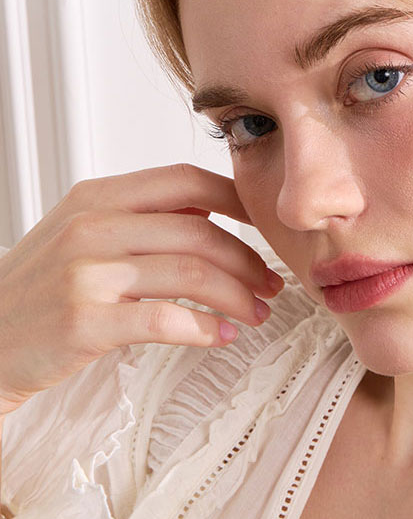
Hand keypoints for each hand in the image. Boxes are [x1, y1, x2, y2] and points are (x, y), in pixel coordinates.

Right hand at [0, 163, 283, 417]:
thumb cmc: (36, 291)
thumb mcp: (78, 233)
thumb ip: (137, 216)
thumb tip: (208, 209)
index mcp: (96, 196)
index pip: (184, 181)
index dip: (236, 200)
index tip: (265, 225)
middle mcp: (92, 226)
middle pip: (200, 233)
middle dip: (249, 260)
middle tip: (270, 285)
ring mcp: (86, 273)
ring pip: (192, 275)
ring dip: (237, 297)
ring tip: (255, 315)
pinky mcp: (85, 322)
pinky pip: (166, 320)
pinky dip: (205, 330)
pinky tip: (220, 337)